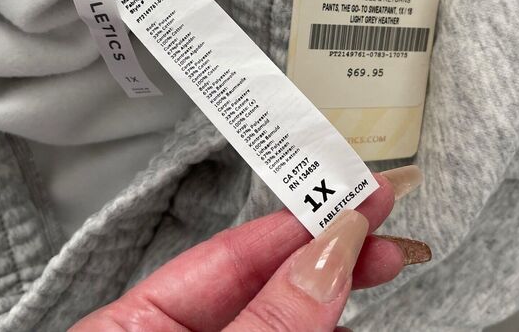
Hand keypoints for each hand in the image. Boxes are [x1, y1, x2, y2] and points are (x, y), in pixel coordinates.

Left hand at [71, 169, 428, 330]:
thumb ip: (269, 318)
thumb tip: (330, 253)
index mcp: (131, 326)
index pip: (229, 252)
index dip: (296, 223)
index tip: (354, 201)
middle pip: (260, 282)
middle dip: (328, 258)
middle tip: (387, 237)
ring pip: (282, 318)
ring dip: (331, 301)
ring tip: (379, 272)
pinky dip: (318, 331)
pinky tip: (344, 317)